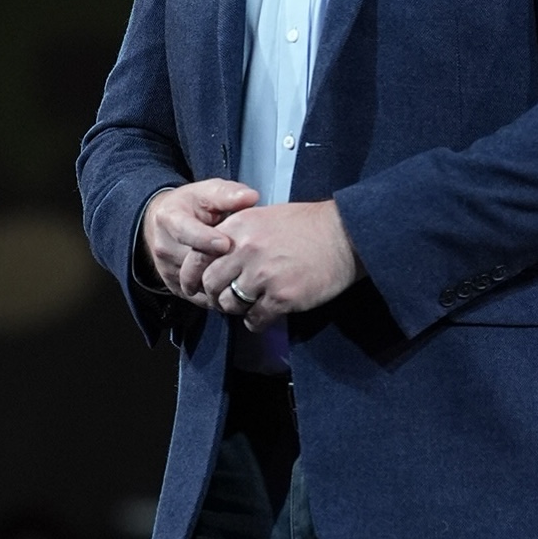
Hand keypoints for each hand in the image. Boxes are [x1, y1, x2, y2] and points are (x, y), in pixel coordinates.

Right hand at [140, 179, 260, 305]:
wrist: (166, 224)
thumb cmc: (193, 206)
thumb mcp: (207, 192)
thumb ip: (228, 194)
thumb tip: (251, 197)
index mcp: (170, 218)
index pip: (185, 232)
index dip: (205, 239)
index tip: (225, 244)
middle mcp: (164, 246)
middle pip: (193, 262)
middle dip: (220, 264)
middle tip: (248, 264)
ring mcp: (167, 269)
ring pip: (198, 283)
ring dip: (221, 282)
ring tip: (246, 277)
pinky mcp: (173, 286)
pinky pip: (199, 297)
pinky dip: (219, 295)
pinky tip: (237, 289)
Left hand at [201, 201, 362, 327]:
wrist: (346, 236)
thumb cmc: (309, 225)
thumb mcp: (265, 217)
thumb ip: (239, 234)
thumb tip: (219, 255)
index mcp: (238, 228)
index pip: (198, 257)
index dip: (191, 277)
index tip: (193, 288)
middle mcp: (245, 251)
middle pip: (211, 285)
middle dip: (215, 296)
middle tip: (226, 300)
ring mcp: (263, 276)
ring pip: (230, 304)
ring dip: (237, 309)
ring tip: (250, 305)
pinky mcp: (281, 297)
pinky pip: (255, 319)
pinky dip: (257, 321)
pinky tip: (266, 315)